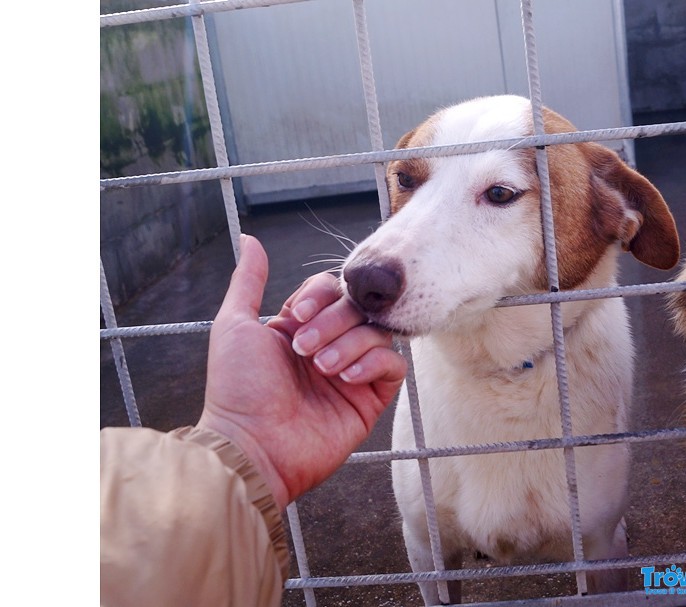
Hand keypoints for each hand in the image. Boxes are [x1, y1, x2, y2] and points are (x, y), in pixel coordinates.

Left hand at [198, 235, 406, 509]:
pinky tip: (347, 377)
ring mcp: (352, 372)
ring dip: (350, 343)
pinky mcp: (370, 400)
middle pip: (357, 307)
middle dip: (333, 322)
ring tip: (322, 368)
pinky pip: (393, 367)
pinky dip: (374, 363)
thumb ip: (249, 281)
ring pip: (377, 332)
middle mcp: (329, 345)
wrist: (252, 446)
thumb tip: (250, 239)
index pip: (331, 289)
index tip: (296, 316)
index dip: (320, 296)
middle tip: (304, 349)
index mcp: (301, 327)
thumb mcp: (234, 325)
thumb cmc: (238, 389)